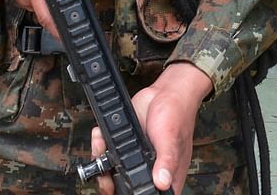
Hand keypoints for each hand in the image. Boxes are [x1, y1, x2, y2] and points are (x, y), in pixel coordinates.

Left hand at [90, 62, 211, 194]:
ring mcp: (135, 156)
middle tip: (105, 175)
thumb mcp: (171, 139)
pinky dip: (99, 144)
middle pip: (124, 188)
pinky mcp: (124, 142)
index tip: (119, 190)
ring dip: (100, 161)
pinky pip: (106, 150)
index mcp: (165, 175)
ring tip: (101, 146)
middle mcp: (149, 169)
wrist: (166, 92)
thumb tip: (162, 182)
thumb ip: (166, 161)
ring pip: (112, 171)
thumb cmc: (177, 115)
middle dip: (109, 183)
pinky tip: (100, 135)